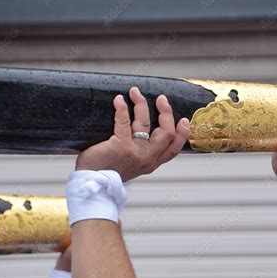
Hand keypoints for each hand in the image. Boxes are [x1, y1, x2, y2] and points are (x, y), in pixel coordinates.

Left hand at [75, 87, 189, 180]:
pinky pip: (124, 121)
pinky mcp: (120, 145)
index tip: (184, 120)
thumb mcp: (131, 166)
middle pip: (166, 132)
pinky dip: (122, 108)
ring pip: (145, 122)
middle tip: (161, 99)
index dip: (182, 134)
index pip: (174, 149)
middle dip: (166, 112)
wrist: (92, 185)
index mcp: (151, 163)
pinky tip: (119, 100)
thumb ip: (140, 153)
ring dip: (141, 104)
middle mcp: (147, 158)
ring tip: (135, 92)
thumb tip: (141, 131)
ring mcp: (135, 152)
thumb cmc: (107, 173)